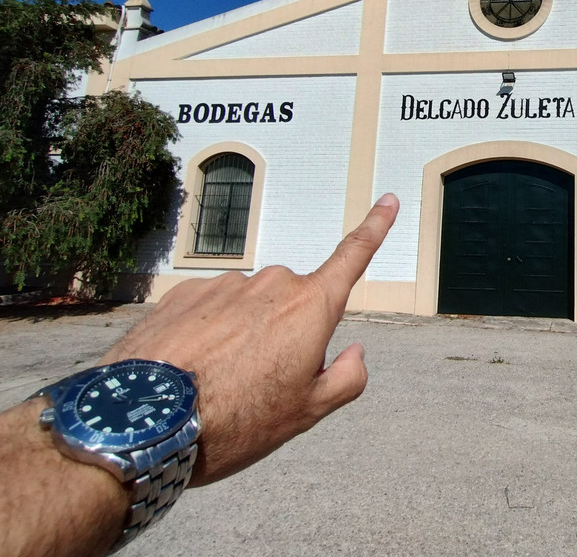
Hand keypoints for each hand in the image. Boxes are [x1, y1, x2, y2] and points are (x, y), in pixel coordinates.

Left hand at [99, 193, 398, 484]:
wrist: (142, 421)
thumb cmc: (235, 421)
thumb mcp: (306, 413)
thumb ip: (345, 378)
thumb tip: (353, 352)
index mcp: (310, 308)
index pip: (353, 258)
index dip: (375, 227)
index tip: (389, 200)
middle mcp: (271, 285)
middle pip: (292, 305)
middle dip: (286, 335)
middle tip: (260, 386)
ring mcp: (224, 286)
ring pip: (248, 309)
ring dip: (241, 336)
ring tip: (215, 385)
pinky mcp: (183, 294)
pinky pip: (209, 312)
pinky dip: (206, 337)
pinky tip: (188, 372)